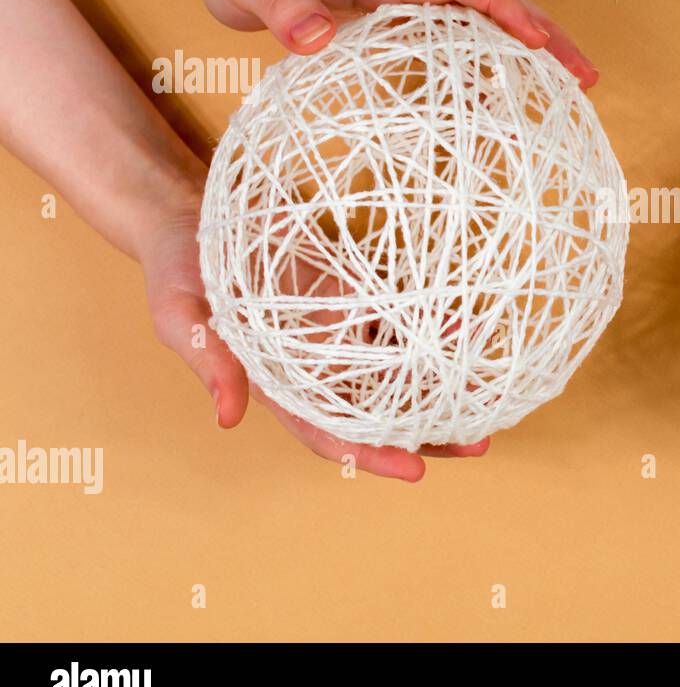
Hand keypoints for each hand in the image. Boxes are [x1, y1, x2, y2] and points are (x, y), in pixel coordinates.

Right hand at [135, 184, 487, 480]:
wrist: (192, 217)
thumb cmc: (178, 270)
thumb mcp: (180, 315)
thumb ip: (207, 362)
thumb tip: (227, 417)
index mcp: (275, 384)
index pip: (328, 434)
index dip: (370, 455)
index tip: (415, 469)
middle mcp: (314, 366)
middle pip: (378, 411)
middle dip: (428, 432)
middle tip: (480, 444)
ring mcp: (337, 331)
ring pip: (398, 367)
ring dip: (443, 382)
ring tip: (493, 392)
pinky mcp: (352, 294)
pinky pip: (399, 314)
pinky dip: (433, 323)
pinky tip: (471, 326)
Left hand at [197, 0, 598, 88]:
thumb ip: (283, 10)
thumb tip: (319, 37)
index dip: (504, 10)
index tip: (539, 42)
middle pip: (495, 0)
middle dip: (545, 33)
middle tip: (586, 78)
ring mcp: (409, 5)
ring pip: (487, 19)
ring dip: (533, 46)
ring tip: (572, 88)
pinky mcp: (402, 23)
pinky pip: (464, 37)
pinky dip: (498, 59)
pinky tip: (512, 92)